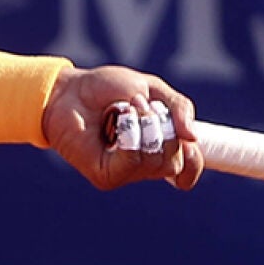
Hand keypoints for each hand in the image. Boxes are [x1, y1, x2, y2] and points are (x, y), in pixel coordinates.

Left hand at [42, 66, 203, 191]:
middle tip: (143, 106)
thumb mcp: (152, 89)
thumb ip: (179, 107)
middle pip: (174, 162)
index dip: (194, 158)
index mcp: (159, 147)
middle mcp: (144, 164)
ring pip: (155, 161)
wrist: (69, 89)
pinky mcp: (106, 175)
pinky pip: (132, 160)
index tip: (188, 139)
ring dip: (145, 125)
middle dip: (165, 127)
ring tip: (125, 109)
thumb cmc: (107, 89)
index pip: (188, 168)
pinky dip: (130, 133)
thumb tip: (193, 137)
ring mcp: (125, 172)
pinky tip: (118, 119)